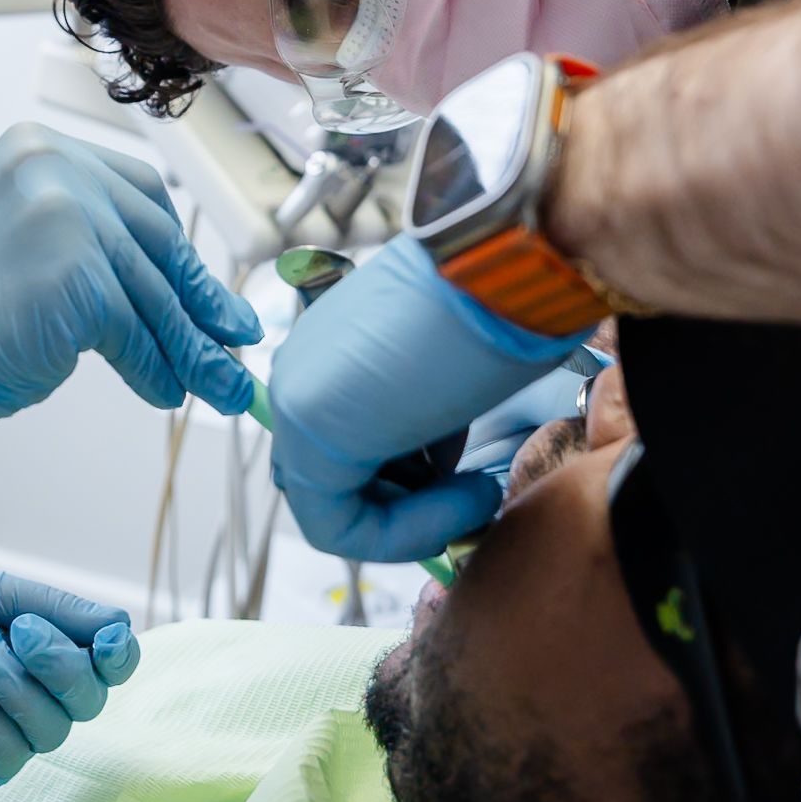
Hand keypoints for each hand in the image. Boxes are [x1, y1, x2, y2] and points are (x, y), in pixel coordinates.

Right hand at [0, 123, 260, 439]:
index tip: (208, 291)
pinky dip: (155, 365)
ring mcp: (66, 215)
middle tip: (235, 339)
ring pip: (153, 290)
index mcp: (41, 147)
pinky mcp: (77, 272)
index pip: (139, 193)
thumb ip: (100, 244)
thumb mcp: (37, 247)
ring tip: (219, 384)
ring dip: (191, 345)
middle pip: (154, 239)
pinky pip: (136, 328)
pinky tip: (162, 389)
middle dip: (199, 299)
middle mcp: (56, 166)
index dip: (176, 247)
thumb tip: (190, 288)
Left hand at [0, 569, 140, 789]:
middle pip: (91, 700)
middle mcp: (41, 699)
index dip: (119, 657)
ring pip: (54, 728)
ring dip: (13, 682)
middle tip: (11, 631)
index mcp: (52, 656)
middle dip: (57, 661)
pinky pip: (13, 752)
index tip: (106, 640)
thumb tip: (121, 627)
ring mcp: (12, 737)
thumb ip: (61, 610)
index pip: (112, 669)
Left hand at [267, 236, 587, 562]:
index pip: (343, 447)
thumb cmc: (495, 306)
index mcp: (330, 350)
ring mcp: (298, 401)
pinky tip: (466, 497)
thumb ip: (423, 423)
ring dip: (412, 517)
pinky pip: (338, 525)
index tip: (468, 482)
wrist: (502, 269)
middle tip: (469, 495)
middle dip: (406, 503)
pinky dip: (407, 532)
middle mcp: (302, 371)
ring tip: (474, 482)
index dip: (409, 485)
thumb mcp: (449, 376)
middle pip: (334, 479)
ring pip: (333, 506)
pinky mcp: (310, 434)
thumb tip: (438, 475)